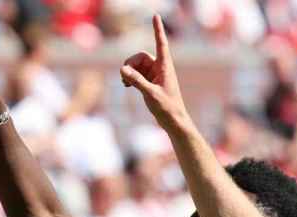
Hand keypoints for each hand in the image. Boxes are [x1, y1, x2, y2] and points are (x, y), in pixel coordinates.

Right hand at [120, 15, 188, 130]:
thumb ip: (136, 81)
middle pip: (140, 57)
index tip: (155, 15)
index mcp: (165, 66)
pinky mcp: (150, 82)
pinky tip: (126, 85)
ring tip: (125, 85)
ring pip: (136, 66)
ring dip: (128, 72)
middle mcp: (160, 68)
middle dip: (130, 64)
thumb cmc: (167, 107)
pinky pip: (136, 74)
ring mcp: (155, 75)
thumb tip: (122, 69)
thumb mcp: (150, 94)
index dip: (157, 29)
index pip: (161, 43)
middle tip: (124, 76)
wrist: (173, 121)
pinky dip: (130, 77)